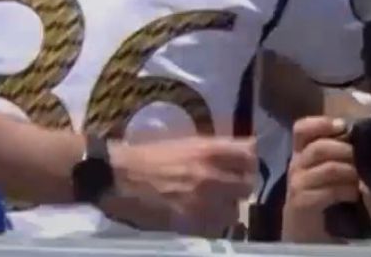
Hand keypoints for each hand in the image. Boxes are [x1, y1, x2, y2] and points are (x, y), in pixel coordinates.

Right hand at [107, 135, 256, 235]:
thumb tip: (239, 153)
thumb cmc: (149, 156)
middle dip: (240, 185)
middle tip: (229, 186)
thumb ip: (214, 148)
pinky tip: (200, 217)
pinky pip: (216, 228)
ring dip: (227, 208)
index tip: (242, 164)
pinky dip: (212, 224)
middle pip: (247, 184)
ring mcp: (203, 202)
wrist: (120, 178)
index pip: (250, 154)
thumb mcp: (185, 143)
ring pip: (234, 210)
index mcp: (210, 150)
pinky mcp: (192, 224)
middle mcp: (212, 175)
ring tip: (213, 204)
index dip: (247, 161)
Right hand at [283, 116, 359, 242]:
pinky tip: (355, 194)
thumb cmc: (322, 195)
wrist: (306, 231)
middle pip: (319, 147)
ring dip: (350, 171)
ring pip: (328, 168)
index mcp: (301, 152)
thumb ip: (339, 151)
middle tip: (363, 156)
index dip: (321, 123)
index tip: (343, 125)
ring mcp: (297, 185)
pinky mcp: (301, 203)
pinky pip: (329, 191)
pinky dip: (346, 190)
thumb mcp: (328, 170)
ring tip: (363, 177)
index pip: (302, 129)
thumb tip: (363, 133)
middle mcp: (296, 165)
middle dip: (346, 150)